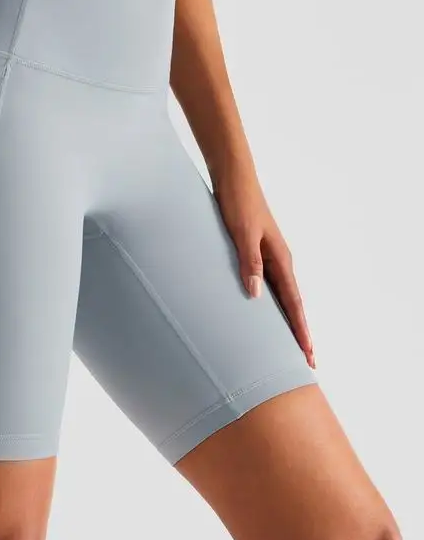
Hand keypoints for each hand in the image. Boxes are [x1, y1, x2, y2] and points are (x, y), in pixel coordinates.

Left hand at [213, 167, 315, 369]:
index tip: (308, 354)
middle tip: (305, 362)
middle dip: (298, 333)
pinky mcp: (253, 251)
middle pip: (291, 304)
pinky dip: (269, 303)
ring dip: (284, 320)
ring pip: (280, 296)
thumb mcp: (242, 232)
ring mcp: (267, 256)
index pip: (294, 302)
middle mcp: (278, 259)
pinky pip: (265, 283)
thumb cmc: (238, 202)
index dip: (300, 330)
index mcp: (280, 258)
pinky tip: (261, 312)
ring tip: (286, 345)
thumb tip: (256, 295)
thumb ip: (250, 262)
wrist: (232, 177)